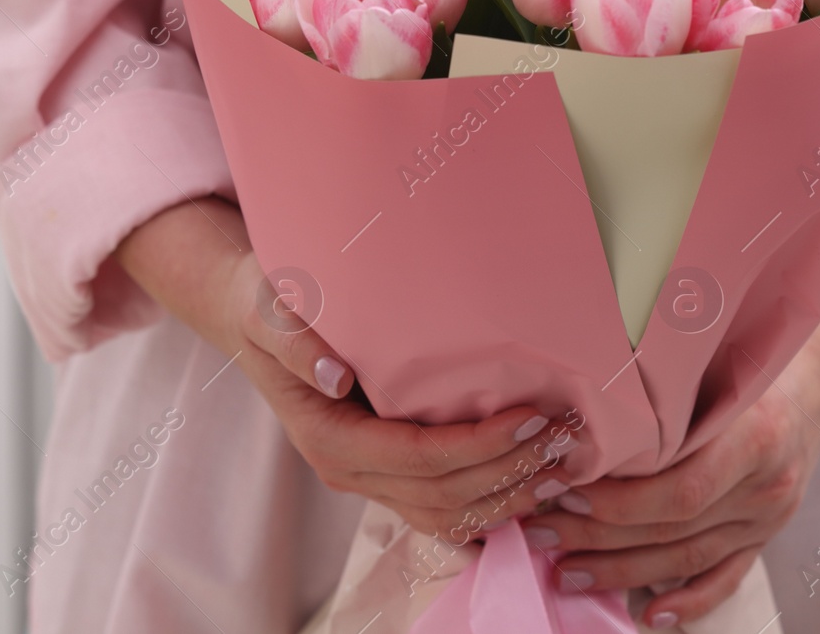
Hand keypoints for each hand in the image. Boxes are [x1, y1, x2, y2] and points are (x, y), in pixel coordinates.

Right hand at [118, 196, 573, 536]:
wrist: (253, 318)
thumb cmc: (270, 303)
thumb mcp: (271, 307)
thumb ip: (294, 339)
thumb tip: (333, 376)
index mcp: (329, 437)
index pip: (419, 458)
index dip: (479, 446)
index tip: (531, 419)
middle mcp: (350, 470)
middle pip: (442, 495)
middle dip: (509, 473)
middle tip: (567, 440)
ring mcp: (368, 479)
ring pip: (447, 515)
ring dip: (509, 498)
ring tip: (563, 467)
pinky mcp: (387, 473)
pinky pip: (443, 510)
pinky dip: (491, 506)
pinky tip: (533, 489)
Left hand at [522, 266, 819, 627]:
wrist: (819, 378)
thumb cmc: (752, 358)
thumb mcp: (714, 360)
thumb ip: (664, 387)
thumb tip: (583, 408)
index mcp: (756, 436)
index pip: (680, 491)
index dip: (617, 501)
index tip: (563, 489)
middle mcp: (767, 485)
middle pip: (674, 529)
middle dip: (600, 537)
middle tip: (544, 533)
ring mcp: (769, 517)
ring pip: (689, 558)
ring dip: (623, 571)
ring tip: (567, 572)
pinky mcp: (766, 535)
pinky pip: (727, 577)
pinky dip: (688, 600)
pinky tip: (648, 613)